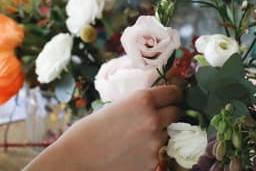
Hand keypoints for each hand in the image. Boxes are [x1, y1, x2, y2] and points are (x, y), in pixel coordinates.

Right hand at [25, 85, 181, 170]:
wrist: (78, 158)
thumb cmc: (90, 129)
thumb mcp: (117, 105)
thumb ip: (139, 104)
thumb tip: (156, 103)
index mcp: (143, 100)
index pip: (174, 93)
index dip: (174, 95)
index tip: (173, 97)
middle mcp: (153, 120)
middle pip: (176, 113)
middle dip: (169, 113)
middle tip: (158, 115)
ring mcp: (155, 143)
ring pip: (166, 133)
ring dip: (158, 133)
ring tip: (135, 137)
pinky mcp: (152, 162)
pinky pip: (157, 151)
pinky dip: (149, 150)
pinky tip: (131, 151)